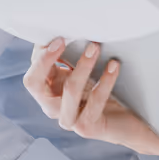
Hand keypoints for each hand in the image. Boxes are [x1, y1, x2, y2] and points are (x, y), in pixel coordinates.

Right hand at [24, 37, 158, 157]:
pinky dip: (105, 81)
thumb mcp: (82, 73)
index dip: (39, 55)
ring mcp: (68, 120)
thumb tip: (66, 31)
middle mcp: (53, 108)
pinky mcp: (87, 128)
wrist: (127, 125)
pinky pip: (95, 102)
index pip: (31, 73)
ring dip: (82, 65)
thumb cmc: (103, 95)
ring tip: (95, 47)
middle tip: (63, 39)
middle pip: (34, 84)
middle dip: (46, 59)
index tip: (57, 36)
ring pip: (69, 90)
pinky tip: (114, 66)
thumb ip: (69, 58)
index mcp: (47, 93)